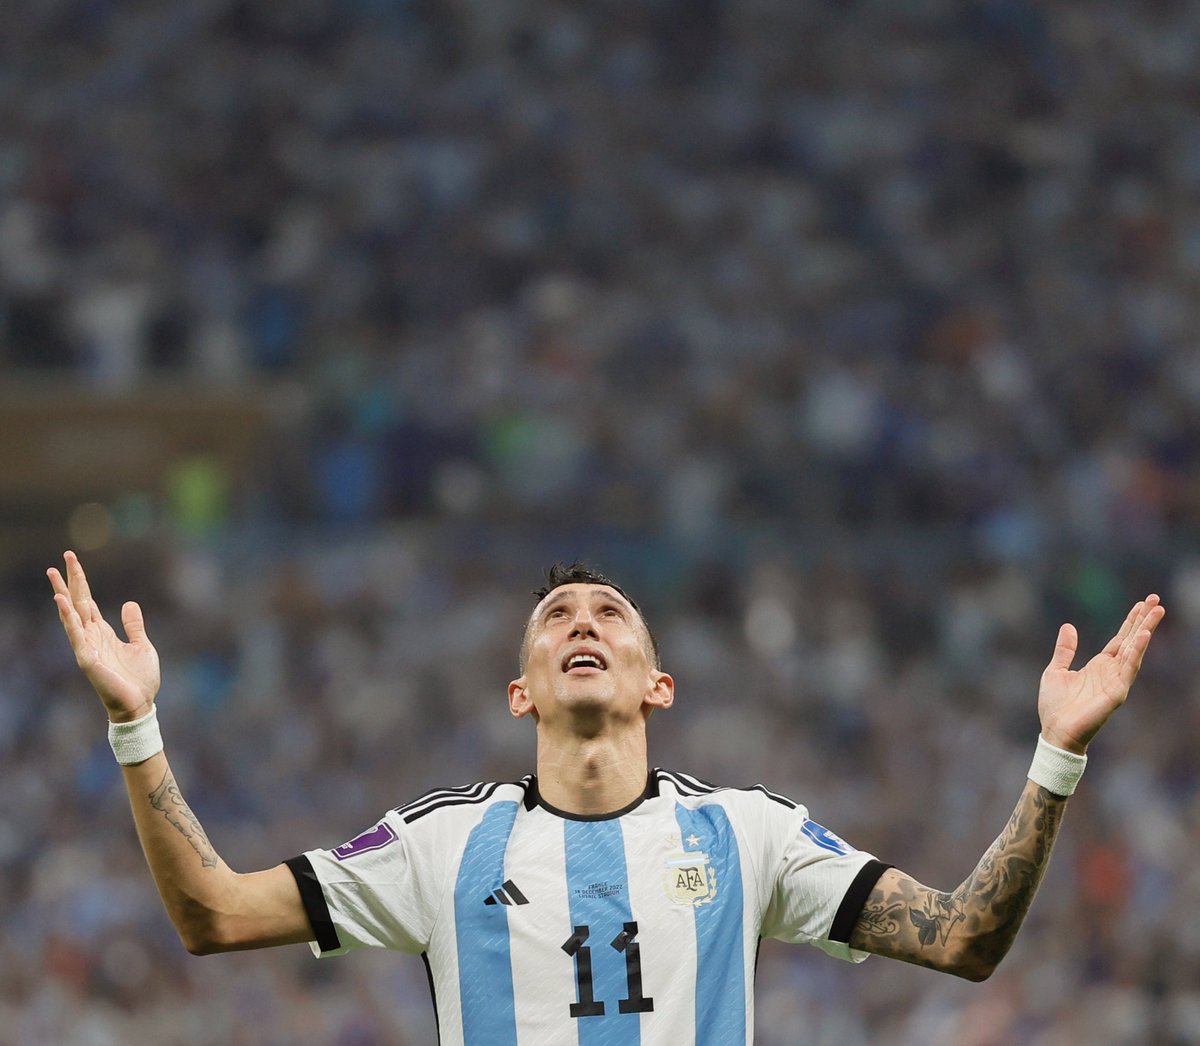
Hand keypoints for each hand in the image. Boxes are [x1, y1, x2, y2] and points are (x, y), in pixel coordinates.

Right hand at [48, 551, 160, 722]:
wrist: (140, 704)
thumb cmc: (139, 679)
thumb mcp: (141, 645)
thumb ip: (133, 625)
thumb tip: (128, 603)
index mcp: (103, 631)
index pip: (87, 600)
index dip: (80, 580)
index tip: (72, 560)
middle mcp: (91, 636)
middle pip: (77, 602)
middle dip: (70, 580)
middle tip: (62, 558)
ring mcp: (87, 646)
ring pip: (71, 615)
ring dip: (63, 595)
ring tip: (54, 576)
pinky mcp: (88, 659)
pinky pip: (76, 635)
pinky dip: (69, 619)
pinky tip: (62, 603)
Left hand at [1038, 595, 1164, 753]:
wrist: (1055, 732)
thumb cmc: (1056, 706)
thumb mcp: (1055, 670)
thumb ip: (1065, 650)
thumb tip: (1068, 626)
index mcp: (1098, 666)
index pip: (1120, 639)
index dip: (1131, 622)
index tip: (1143, 604)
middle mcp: (1111, 671)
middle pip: (1132, 640)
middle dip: (1144, 620)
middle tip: (1156, 600)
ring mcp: (1116, 681)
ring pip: (1134, 651)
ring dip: (1145, 631)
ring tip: (1156, 612)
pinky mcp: (1116, 692)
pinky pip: (1128, 669)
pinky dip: (1136, 652)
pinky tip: (1142, 636)